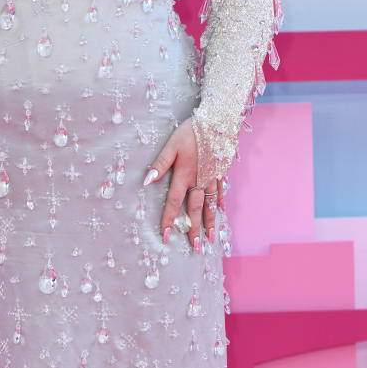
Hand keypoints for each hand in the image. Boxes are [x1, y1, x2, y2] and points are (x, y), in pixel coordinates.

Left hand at [143, 118, 222, 252]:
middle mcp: (200, 180)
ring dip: (210, 222)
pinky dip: (220, 202)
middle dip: (194, 229)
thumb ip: (160, 164)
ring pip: (211, 204)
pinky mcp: (221, 170)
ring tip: (211, 238)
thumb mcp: (172, 145)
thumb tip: (146, 180)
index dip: (168, 219)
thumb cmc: (191, 131)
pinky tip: (221, 211)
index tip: (165, 236)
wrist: (217, 120)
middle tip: (196, 247)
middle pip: (195, 208)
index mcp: (185, 175)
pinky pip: (221, 190)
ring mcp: (212, 177)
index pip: (174, 202)